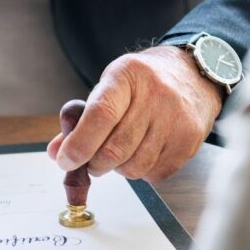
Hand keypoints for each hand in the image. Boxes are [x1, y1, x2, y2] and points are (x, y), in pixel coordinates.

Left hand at [47, 46, 221, 182]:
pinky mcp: (189, 140)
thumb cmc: (143, 84)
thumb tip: (56, 153)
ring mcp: (176, 118)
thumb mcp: (109, 88)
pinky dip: (142, 172)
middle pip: (116, 149)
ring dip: (119, 169)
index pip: (101, 115)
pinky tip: (143, 153)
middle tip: (92, 161)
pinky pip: (155, 174)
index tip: (65, 160)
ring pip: (134, 167)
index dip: (79, 144)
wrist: (193, 75)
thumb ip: (82, 121)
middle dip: (95, 164)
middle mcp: (155, 94)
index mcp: (127, 76)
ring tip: (121, 153)